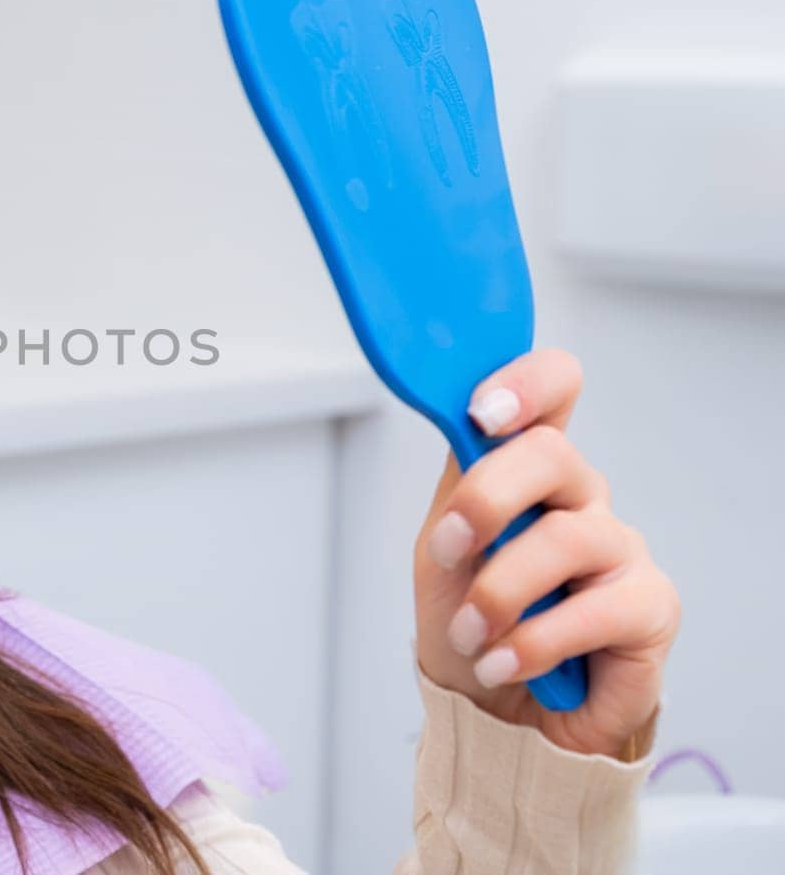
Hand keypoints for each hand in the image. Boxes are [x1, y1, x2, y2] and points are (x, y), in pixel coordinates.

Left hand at [412, 349, 679, 757]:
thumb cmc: (468, 619)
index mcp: (528, 470)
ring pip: (564, 538)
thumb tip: (466, 433)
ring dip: (498, 593)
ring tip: (470, 634)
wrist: (489, 706)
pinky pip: (591, 611)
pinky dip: (530, 642)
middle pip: (553, 453)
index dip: (526, 384)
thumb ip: (457, 491)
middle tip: (446, 549)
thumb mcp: (441, 551)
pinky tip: (501, 662)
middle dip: (486, 499)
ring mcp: (621, 548)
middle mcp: (581, 498)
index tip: (481, 412)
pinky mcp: (650, 609)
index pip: (554, 391)